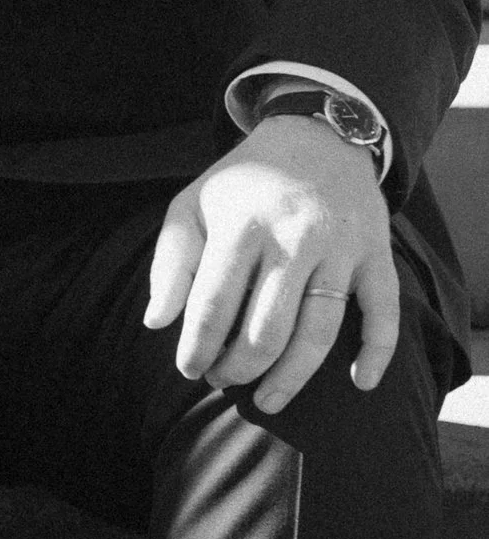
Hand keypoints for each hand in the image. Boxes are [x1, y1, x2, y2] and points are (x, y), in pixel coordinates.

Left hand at [145, 114, 398, 415]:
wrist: (316, 138)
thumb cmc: (243, 184)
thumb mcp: (192, 205)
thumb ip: (170, 264)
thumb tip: (155, 324)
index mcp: (242, 224)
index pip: (213, 305)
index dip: (197, 347)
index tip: (189, 369)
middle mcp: (294, 237)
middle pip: (266, 329)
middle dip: (240, 368)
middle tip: (224, 380)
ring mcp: (341, 247)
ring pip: (319, 331)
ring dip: (292, 377)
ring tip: (267, 400)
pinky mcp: (377, 254)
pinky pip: (384, 312)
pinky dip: (377, 352)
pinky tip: (360, 382)